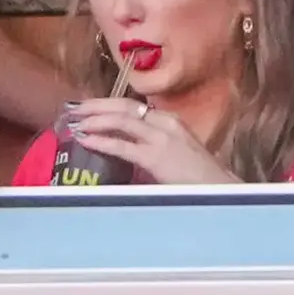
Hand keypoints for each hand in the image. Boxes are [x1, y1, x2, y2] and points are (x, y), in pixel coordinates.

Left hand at [67, 98, 241, 184]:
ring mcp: (161, 138)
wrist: (220, 190)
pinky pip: (123, 146)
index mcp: (169, 120)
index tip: (87, 106)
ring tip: (75, 121)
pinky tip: (87, 140)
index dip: (107, 104)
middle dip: (95, 105)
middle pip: (123, 106)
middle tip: (72, 107)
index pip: (132, 106)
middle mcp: (164, 123)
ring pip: (121, 120)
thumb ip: (152, 146)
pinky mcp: (156, 157)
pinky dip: (102, 140)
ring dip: (95, 119)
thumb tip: (126, 147)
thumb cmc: (199, 178)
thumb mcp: (175, 153)